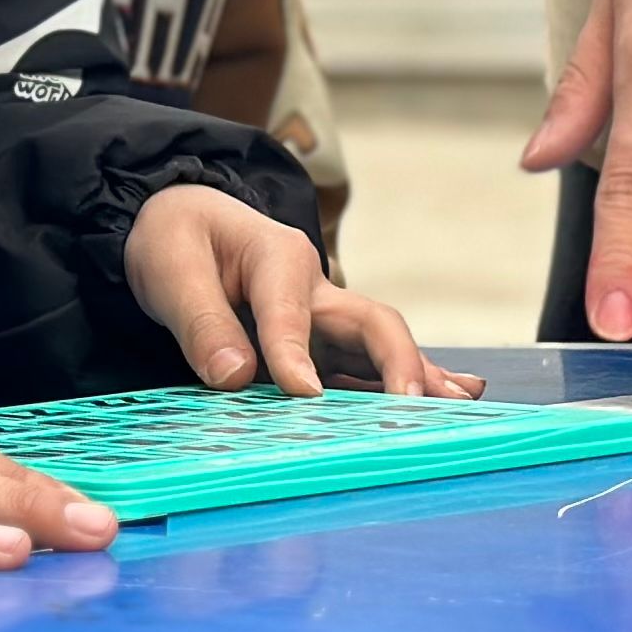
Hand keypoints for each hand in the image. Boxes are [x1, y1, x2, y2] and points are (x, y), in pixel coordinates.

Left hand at [123, 181, 479, 398]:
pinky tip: (446, 398)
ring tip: (461, 407)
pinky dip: (405, 381)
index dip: (293, 354)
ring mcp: (325, 315)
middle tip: (411, 407)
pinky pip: (366, 364)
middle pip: (369, 322)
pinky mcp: (322, 341)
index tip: (300, 395)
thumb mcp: (170, 269)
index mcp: (277, 256)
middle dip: (396, 363)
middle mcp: (315, 285)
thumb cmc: (175, 239)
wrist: (182, 223)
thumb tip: (234, 376)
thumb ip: (200, 320)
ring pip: (381, 346)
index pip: (288, 311)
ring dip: (419, 376)